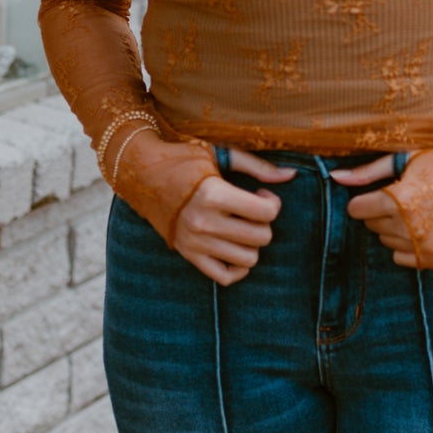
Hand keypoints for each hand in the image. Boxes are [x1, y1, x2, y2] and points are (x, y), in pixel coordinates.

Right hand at [116, 136, 293, 284]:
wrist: (141, 175)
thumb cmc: (183, 160)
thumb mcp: (218, 155)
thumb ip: (257, 166)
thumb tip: (291, 175)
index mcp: (213, 195)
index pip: (265, 212)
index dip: (273, 203)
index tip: (262, 194)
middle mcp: (204, 223)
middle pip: (261, 237)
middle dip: (264, 223)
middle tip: (252, 210)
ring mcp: (195, 243)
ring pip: (248, 259)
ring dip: (253, 244)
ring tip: (242, 226)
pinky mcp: (189, 255)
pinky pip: (225, 277)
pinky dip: (238, 268)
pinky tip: (235, 248)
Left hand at [335, 143, 432, 270]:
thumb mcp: (408, 159)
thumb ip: (369, 171)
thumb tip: (334, 178)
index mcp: (398, 200)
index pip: (356, 209)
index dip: (366, 198)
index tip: (384, 189)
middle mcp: (408, 228)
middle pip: (371, 225)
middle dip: (381, 211)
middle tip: (408, 196)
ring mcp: (423, 247)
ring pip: (386, 242)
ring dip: (395, 228)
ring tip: (421, 209)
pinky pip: (402, 258)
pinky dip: (408, 245)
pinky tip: (427, 225)